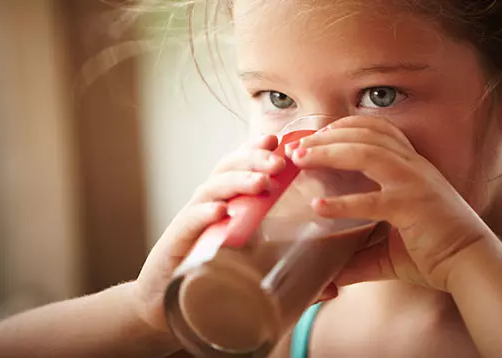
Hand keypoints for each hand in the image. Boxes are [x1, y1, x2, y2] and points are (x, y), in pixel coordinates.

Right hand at [131, 134, 286, 333]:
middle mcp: (209, 205)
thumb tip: (334, 288)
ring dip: (237, 182)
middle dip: (254, 160)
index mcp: (228, 204)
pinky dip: (205, 214)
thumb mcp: (256, 274)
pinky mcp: (176, 243)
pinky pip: (190, 222)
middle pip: (229, 169)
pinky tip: (222, 212)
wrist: (167, 310)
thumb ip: (295, 280)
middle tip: (280, 161)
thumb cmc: (214, 283)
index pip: (242, 167)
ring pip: (212, 189)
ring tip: (261, 184)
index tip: (282, 141)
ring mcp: (192, 222)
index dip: (258, 151)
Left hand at [287, 116, 494, 290]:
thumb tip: (330, 273)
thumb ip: (360, 254)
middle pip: (366, 134)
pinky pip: (371, 200)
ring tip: (300, 160)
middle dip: (327, 135)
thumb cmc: (435, 254)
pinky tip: (317, 208)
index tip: (318, 135)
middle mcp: (414, 167)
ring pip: (366, 153)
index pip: (378, 131)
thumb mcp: (392, 247)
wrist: (473, 265)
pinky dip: (342, 202)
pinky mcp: (411, 206)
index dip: (345, 127)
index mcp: (413, 167)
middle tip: (297, 147)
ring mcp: (414, 183)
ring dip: (329, 153)